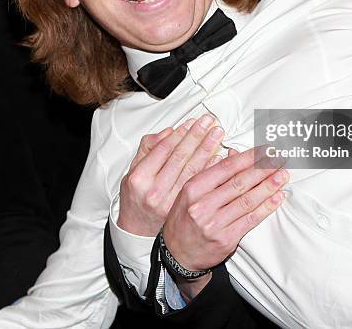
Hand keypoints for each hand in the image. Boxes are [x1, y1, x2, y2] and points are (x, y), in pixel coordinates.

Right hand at [118, 115, 223, 236]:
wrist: (138, 229)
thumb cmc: (136, 197)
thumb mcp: (133, 170)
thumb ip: (148, 149)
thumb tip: (169, 132)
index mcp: (140, 178)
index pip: (164, 149)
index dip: (180, 134)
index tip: (192, 122)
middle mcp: (154, 191)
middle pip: (180, 157)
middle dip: (196, 136)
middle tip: (209, 122)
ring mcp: (169, 203)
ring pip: (192, 170)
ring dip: (207, 149)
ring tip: (216, 135)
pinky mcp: (182, 211)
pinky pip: (199, 186)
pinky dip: (210, 170)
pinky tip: (218, 157)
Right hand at [162, 147, 287, 299]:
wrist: (177, 254)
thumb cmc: (184, 218)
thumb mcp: (190, 192)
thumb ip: (212, 173)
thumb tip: (235, 155)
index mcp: (193, 188)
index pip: (226, 168)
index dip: (248, 158)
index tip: (264, 151)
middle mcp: (202, 205)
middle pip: (239, 182)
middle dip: (262, 169)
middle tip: (279, 160)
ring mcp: (214, 223)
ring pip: (247, 201)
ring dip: (268, 187)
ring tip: (282, 176)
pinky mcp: (225, 239)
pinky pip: (250, 220)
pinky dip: (266, 207)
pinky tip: (277, 198)